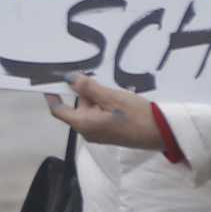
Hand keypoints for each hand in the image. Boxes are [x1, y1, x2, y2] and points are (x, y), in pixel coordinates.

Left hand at [45, 73, 164, 150]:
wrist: (162, 134)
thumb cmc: (136, 116)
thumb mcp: (111, 97)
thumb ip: (88, 88)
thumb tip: (69, 79)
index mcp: (84, 124)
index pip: (58, 109)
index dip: (52, 95)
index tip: (48, 80)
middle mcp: (88, 131)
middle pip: (77, 106)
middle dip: (84, 91)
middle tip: (96, 77)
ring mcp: (99, 133)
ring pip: (90, 108)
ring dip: (97, 96)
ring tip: (112, 88)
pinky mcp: (109, 132)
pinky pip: (99, 113)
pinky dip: (104, 103)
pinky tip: (117, 96)